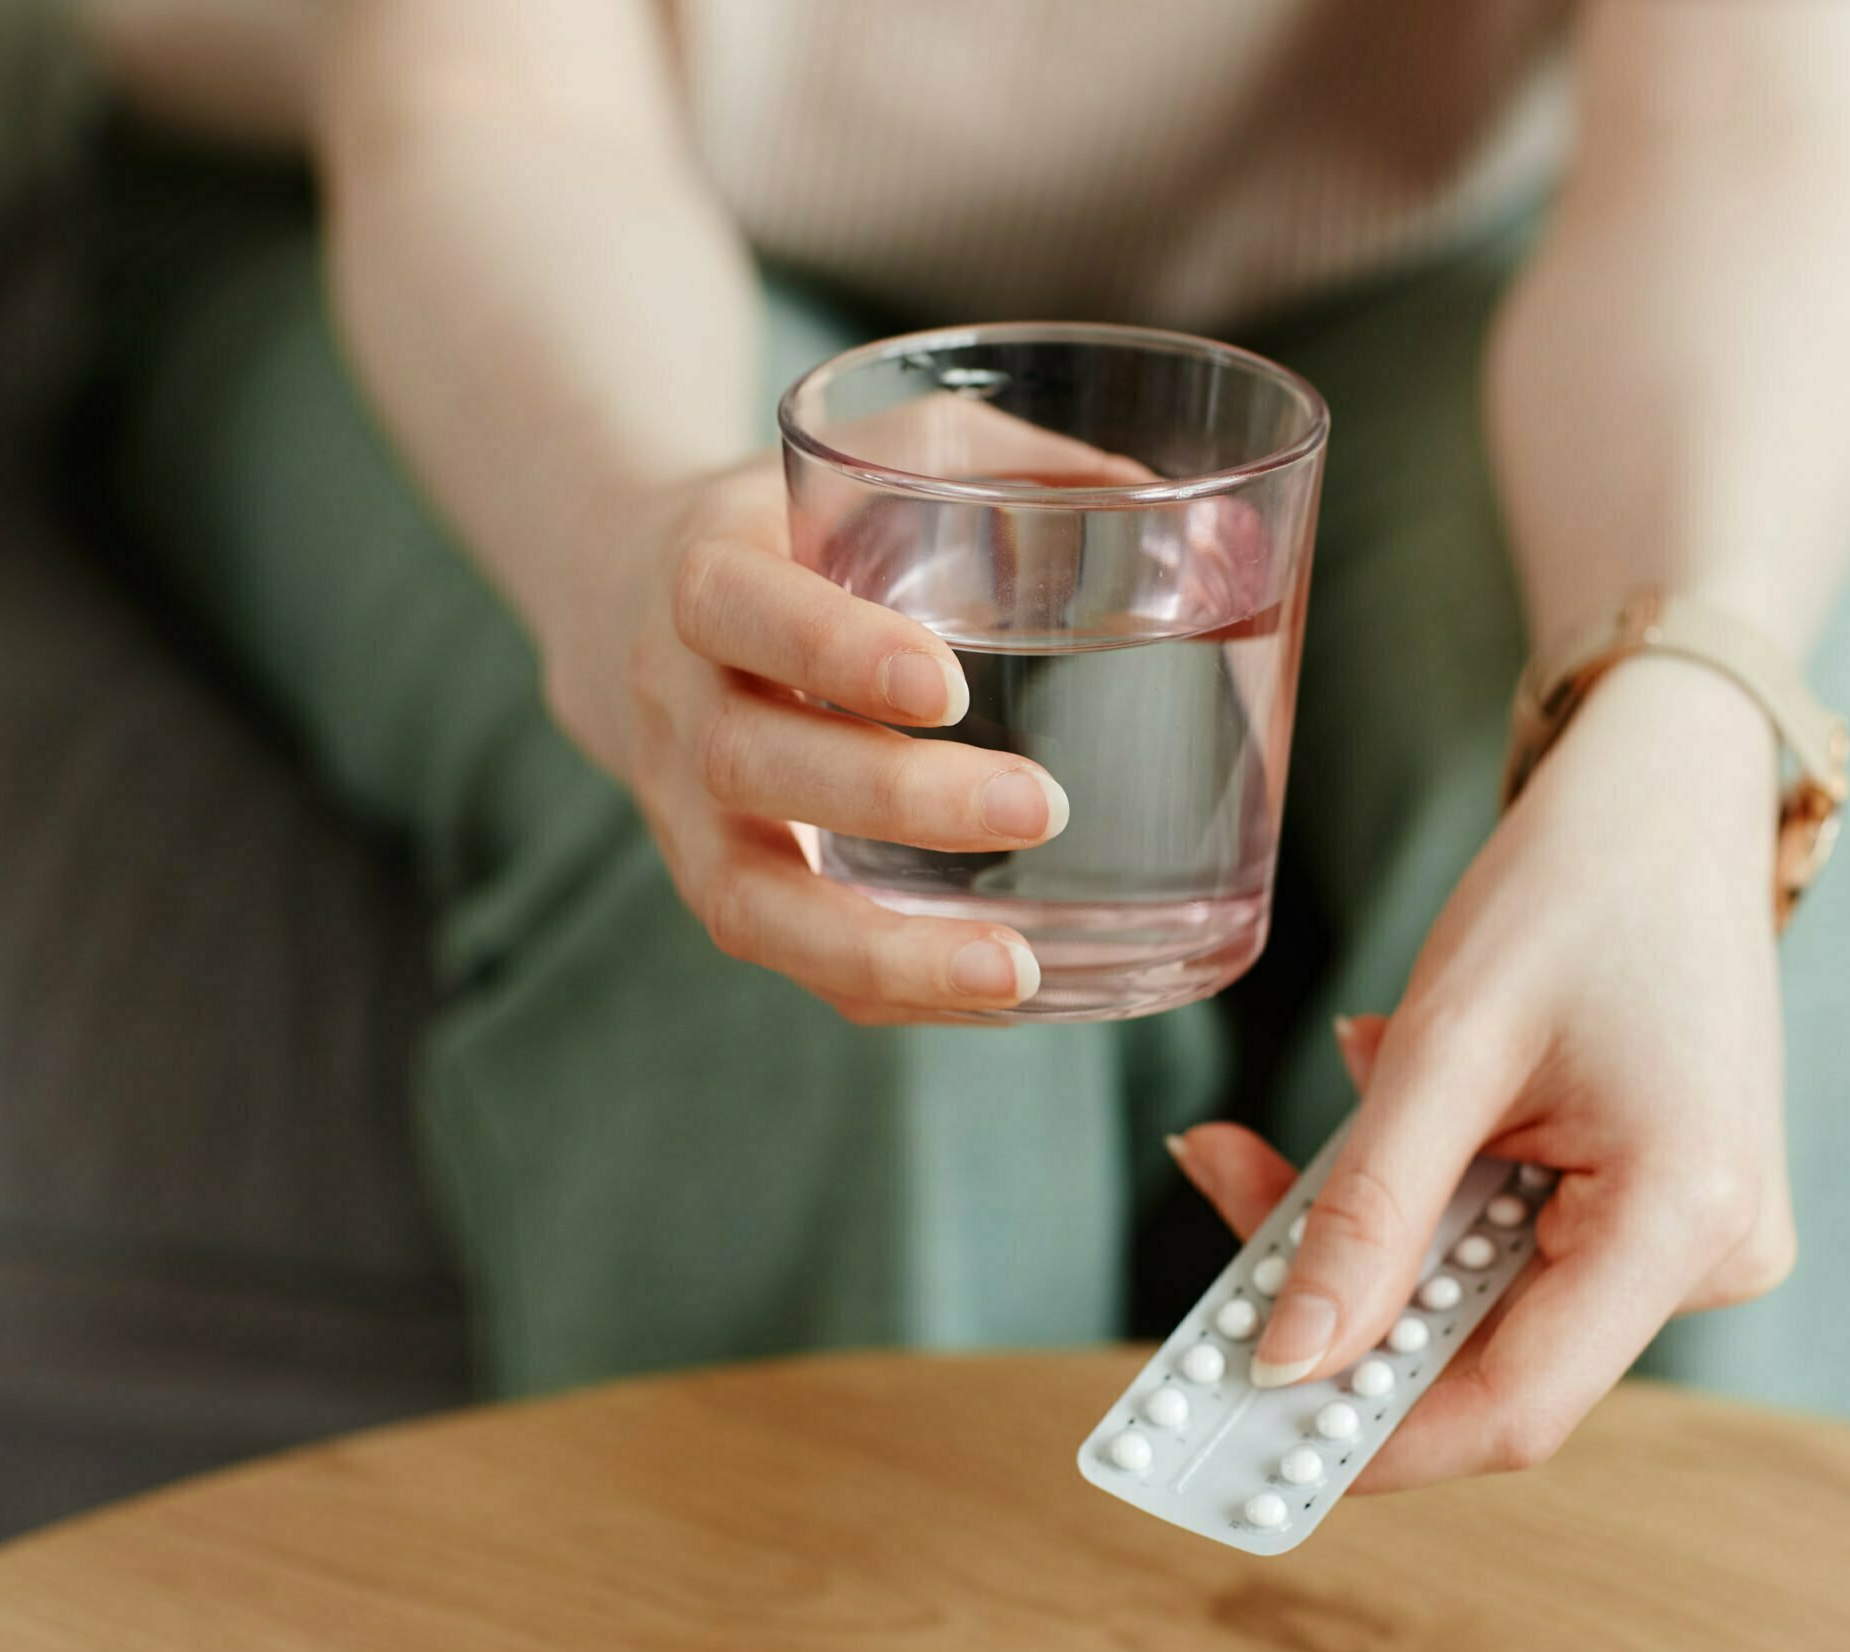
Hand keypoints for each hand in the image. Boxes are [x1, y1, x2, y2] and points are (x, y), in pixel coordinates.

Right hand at [537, 404, 1144, 1022]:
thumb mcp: (891, 455)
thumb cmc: (808, 523)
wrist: (636, 605)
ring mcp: (689, 814)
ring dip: (884, 948)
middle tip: (1044, 808)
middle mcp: (678, 704)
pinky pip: (794, 959)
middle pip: (755, 766)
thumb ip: (1027, 471)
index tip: (943, 683)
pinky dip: (892, 988)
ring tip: (1016, 974)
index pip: (743, 612)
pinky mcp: (726, 884)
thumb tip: (1212, 528)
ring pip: (754, 903)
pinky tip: (997, 997)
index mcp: (706, 574)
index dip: (831, 652)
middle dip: (897, 800)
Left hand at [1168, 658, 1796, 1489]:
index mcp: (1688, 1215)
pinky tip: (1400, 1091)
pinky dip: (1433, 1195)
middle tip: (1227, 1184)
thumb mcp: (1447, 1042)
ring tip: (1314, 1110)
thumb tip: (1287, 1361)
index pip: (1514, 1405)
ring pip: (1491, 1300)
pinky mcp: (1669, 1213)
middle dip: (1345, 1301)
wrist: (1671, 801)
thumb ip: (1368, 1211)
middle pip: (1489, 1353)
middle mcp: (1718, 1252)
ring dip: (1378, 1230)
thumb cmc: (1577, 891)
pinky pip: (1521, 1248)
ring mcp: (1701, 1239)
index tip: (1235, 1422)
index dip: (1367, 1433)